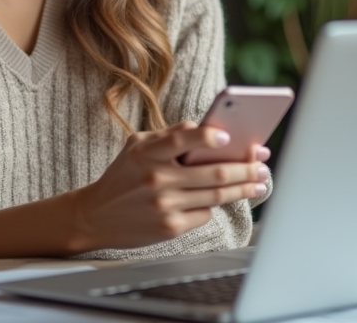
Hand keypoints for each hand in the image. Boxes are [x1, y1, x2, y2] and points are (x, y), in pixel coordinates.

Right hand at [67, 121, 269, 251]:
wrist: (94, 216)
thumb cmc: (123, 176)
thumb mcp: (136, 147)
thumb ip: (168, 136)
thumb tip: (206, 130)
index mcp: (146, 153)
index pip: (181, 138)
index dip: (207, 136)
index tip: (229, 136)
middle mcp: (156, 179)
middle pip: (213, 172)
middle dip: (244, 168)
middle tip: (262, 163)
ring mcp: (164, 205)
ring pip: (216, 195)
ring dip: (243, 188)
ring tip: (258, 183)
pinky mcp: (170, 227)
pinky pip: (204, 214)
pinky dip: (214, 205)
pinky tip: (222, 200)